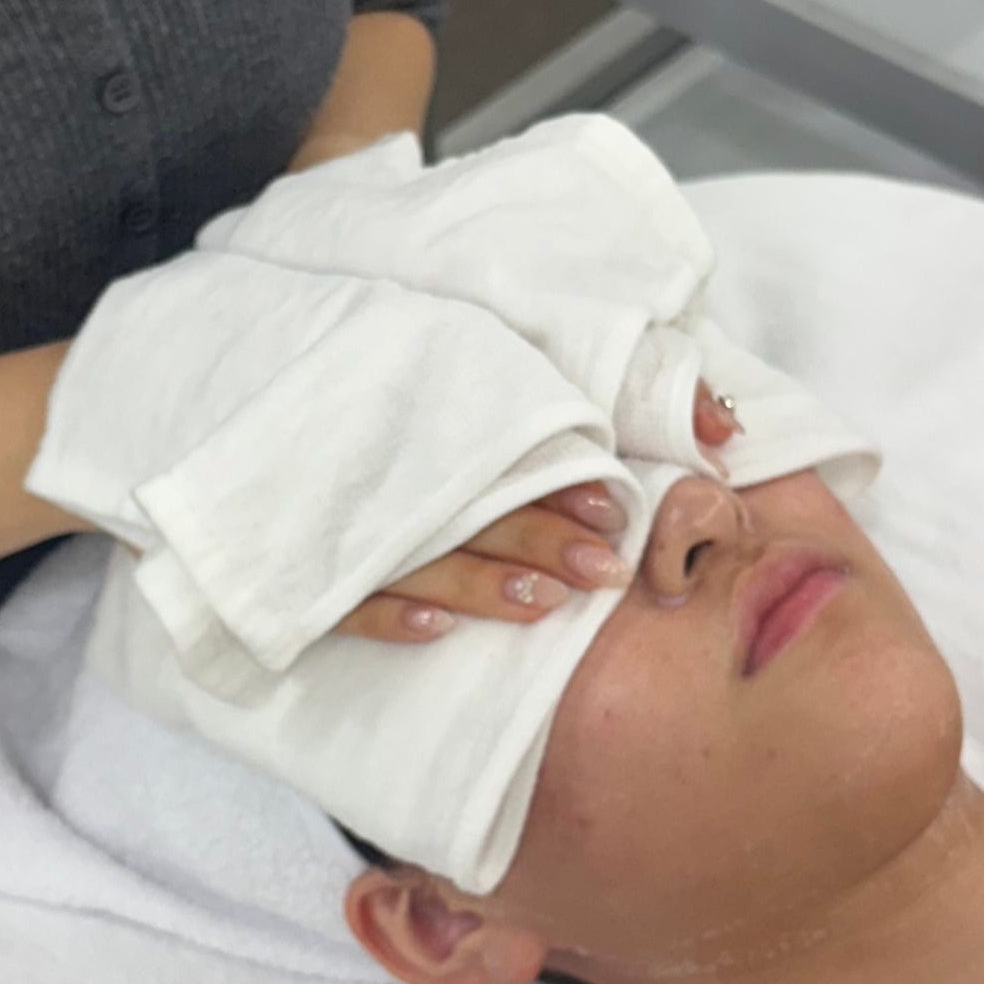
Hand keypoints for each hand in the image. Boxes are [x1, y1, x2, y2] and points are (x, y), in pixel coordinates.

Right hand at [339, 384, 740, 641]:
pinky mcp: (305, 553)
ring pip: (420, 553)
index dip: (563, 479)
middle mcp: (398, 456)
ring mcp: (348, 508)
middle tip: (604, 571)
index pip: (512, 446)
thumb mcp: (508, 350)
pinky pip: (345, 593)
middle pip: (475, 504)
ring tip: (543, 606)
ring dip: (482, 582)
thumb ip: (628, 383)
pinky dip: (389, 614)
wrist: (259, 356)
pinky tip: (437, 633)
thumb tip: (724, 424)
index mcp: (444, 402)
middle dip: (541, 538)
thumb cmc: (415, 375)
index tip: (613, 507)